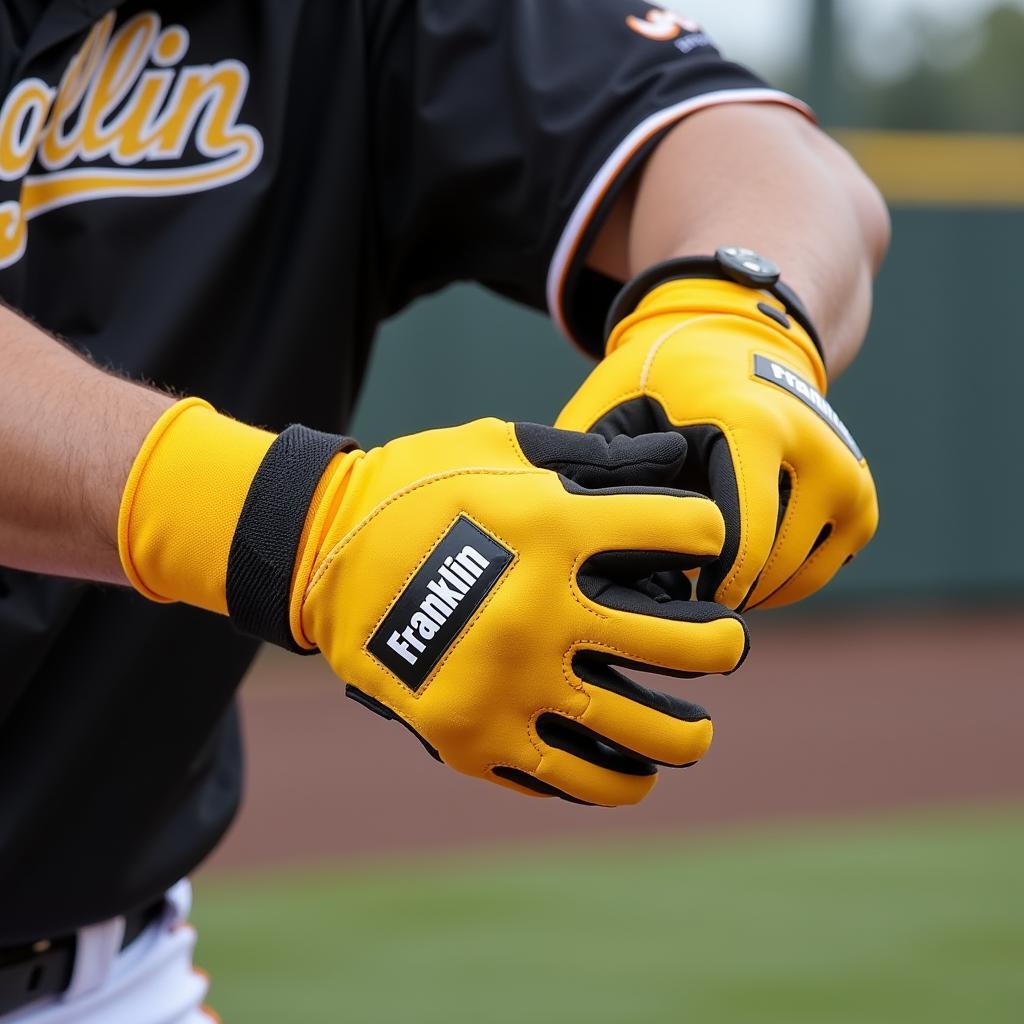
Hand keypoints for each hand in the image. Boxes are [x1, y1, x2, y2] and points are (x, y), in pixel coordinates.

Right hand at [119, 405, 748, 805]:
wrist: (319, 550)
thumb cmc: (416, 487)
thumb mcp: (498, 449)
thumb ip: (583, 459)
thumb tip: (663, 460)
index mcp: (553, 530)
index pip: (685, 531)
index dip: (705, 532)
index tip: (698, 542)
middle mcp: (541, 613)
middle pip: (687, 646)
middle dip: (724, 646)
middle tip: (725, 648)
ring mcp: (506, 686)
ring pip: (641, 734)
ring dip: (686, 737)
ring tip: (694, 733)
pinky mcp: (471, 738)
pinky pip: (567, 779)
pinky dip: (614, 781)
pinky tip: (631, 771)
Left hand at [557, 278, 876, 609]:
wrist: (745, 339)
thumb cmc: (662, 380)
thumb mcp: (614, 404)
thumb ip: (592, 467)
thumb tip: (570, 541)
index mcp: (754, 426)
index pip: (738, 541)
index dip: (696, 587)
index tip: (660, 600)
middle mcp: (818, 451)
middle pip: (767, 568)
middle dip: (716, 595)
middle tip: (668, 604)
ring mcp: (849, 479)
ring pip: (794, 580)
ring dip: (743, 594)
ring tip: (694, 584)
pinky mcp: (862, 503)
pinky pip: (816, 574)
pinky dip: (774, 585)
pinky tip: (731, 573)